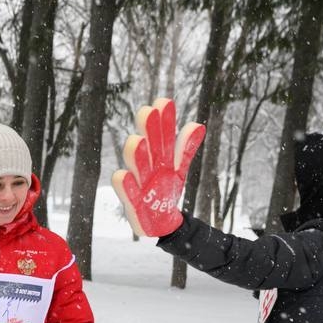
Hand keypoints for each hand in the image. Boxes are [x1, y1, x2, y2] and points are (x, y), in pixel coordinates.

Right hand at [111, 98, 204, 237]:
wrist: (162, 221)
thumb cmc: (166, 190)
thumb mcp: (179, 169)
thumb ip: (185, 149)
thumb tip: (198, 124)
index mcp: (161, 159)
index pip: (162, 136)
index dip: (163, 120)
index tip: (163, 102)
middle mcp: (148, 168)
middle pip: (148, 147)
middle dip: (147, 131)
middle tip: (147, 111)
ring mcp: (139, 184)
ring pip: (136, 167)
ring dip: (136, 155)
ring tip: (137, 140)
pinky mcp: (133, 203)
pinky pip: (128, 193)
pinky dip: (125, 185)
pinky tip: (124, 174)